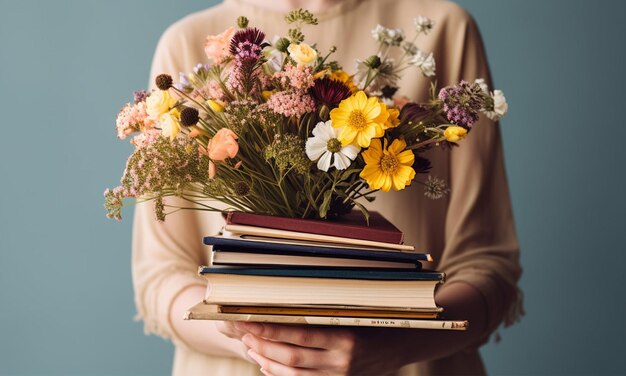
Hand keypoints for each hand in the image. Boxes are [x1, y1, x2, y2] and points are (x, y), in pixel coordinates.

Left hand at [232, 322, 401, 375]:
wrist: (401, 346)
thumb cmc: (376, 319)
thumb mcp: (355, 311)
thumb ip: (326, 310)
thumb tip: (288, 300)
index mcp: (346, 336)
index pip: (300, 334)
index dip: (271, 329)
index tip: (250, 321)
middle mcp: (342, 360)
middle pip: (292, 357)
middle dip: (264, 346)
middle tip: (245, 335)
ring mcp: (339, 375)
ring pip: (294, 374)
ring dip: (269, 362)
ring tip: (252, 349)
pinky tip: (268, 366)